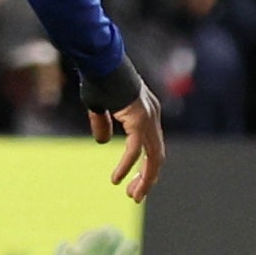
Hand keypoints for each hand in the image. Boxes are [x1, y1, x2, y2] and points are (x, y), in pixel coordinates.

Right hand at [91, 79, 166, 199]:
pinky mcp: (139, 119)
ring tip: (133, 195)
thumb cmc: (97, 76)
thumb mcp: (98, 105)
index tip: (130, 182)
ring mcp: (148, 117)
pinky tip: (116, 179)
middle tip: (135, 196)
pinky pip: (135, 150)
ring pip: (154, 157)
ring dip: (144, 179)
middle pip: (157, 155)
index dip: (143, 166)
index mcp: (146, 111)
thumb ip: (102, 124)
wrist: (99, 58)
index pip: (152, 146)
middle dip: (147, 178)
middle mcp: (152, 115)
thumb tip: (103, 142)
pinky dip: (126, 166)